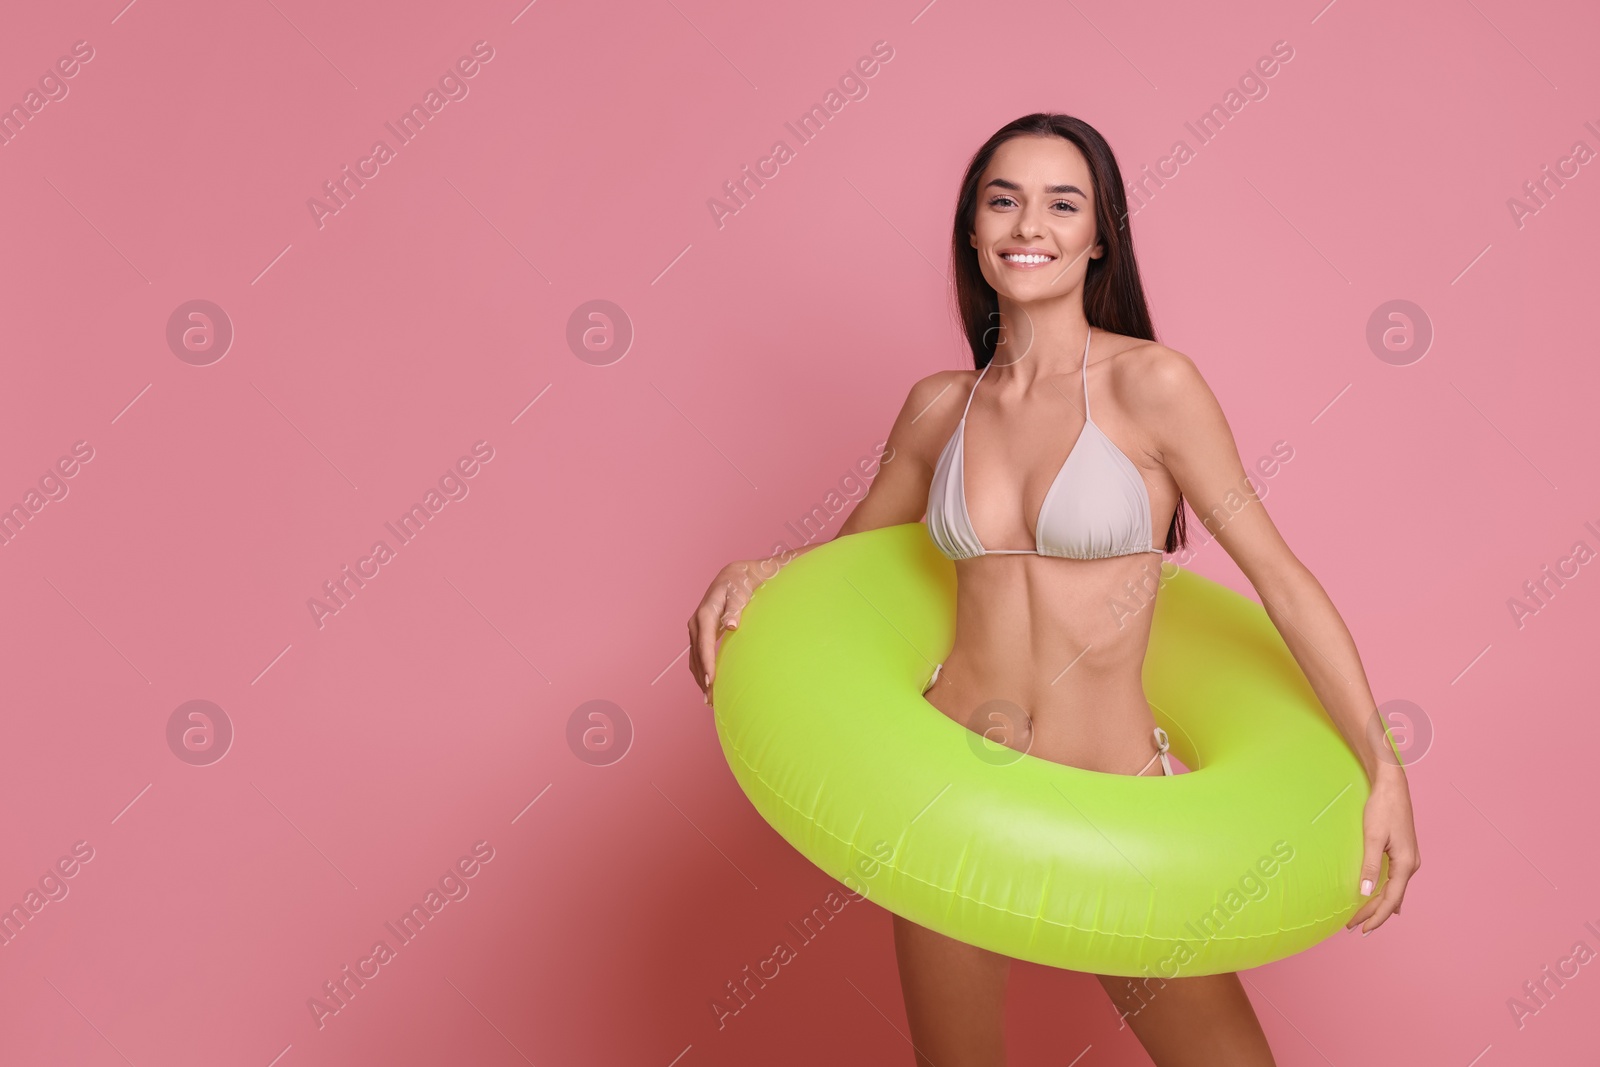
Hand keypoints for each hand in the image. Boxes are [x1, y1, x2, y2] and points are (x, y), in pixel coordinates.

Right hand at [687, 559, 769, 704]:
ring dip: (700, 678)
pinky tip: (708, 684)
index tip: (711, 682)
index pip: (704, 644)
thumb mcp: (740, 593)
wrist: (734, 576)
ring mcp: (696, 628)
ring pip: (694, 658)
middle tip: (711, 699)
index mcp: (705, 614)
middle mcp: (696, 623)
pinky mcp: (700, 633)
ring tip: (709, 699)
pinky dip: (700, 671)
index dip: (707, 664)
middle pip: (696, 656)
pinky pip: (697, 656)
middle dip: (702, 678)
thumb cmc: (740, 584)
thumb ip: (735, 609)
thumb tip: (732, 626)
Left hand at [1346, 763, 1419, 934]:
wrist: (1392, 787)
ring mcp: (1409, 859)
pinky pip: (1394, 880)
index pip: (1391, 900)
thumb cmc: (1382, 808)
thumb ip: (1369, 866)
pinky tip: (1378, 898)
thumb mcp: (1372, 837)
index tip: (1362, 929)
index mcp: (1405, 864)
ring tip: (1360, 917)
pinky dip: (1384, 892)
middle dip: (1373, 913)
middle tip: (1351, 926)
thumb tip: (1364, 893)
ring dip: (1377, 904)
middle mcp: (1411, 865)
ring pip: (1394, 890)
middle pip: (1392, 898)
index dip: (1376, 916)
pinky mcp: (1403, 853)